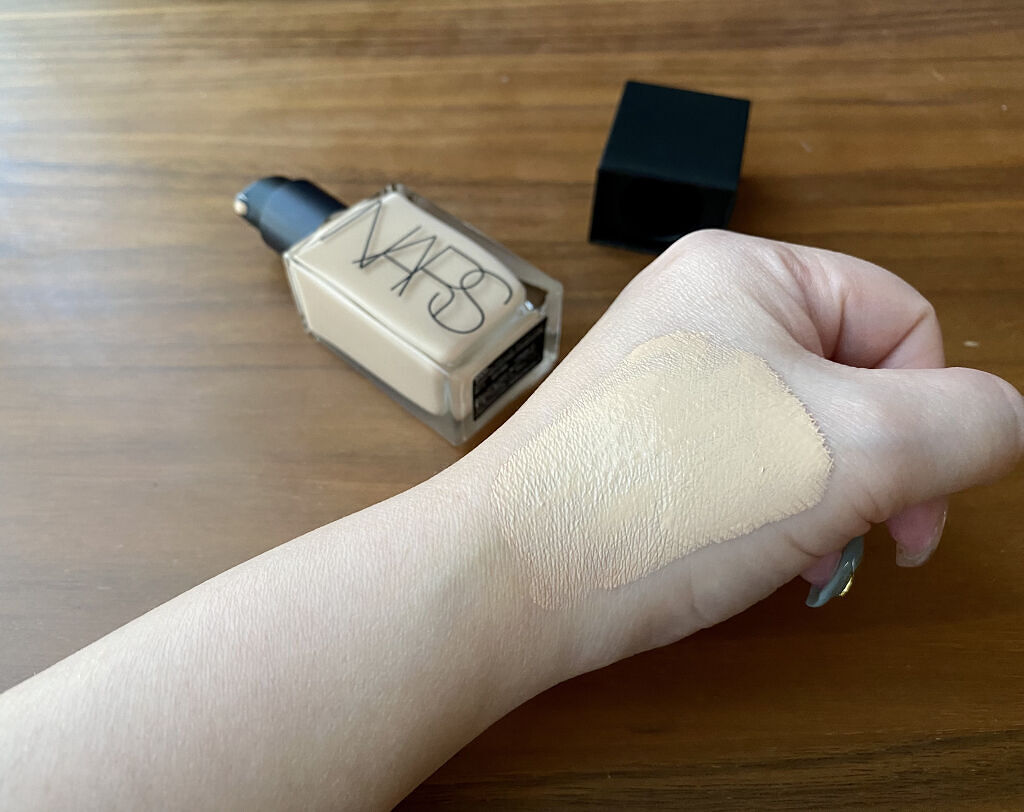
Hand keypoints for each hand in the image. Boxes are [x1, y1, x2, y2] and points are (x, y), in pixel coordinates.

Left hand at [458, 230, 1023, 671]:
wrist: (513, 576)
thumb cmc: (657, 496)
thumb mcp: (850, 450)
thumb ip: (963, 424)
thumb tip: (1005, 421)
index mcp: (748, 270)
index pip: (905, 321)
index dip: (930, 416)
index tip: (910, 507)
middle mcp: (704, 309)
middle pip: (855, 376)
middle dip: (872, 467)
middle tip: (858, 535)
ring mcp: (672, 375)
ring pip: (807, 430)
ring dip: (823, 497)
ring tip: (789, 547)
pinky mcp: (649, 437)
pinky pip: (751, 461)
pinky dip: (771, 510)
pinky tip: (747, 550)